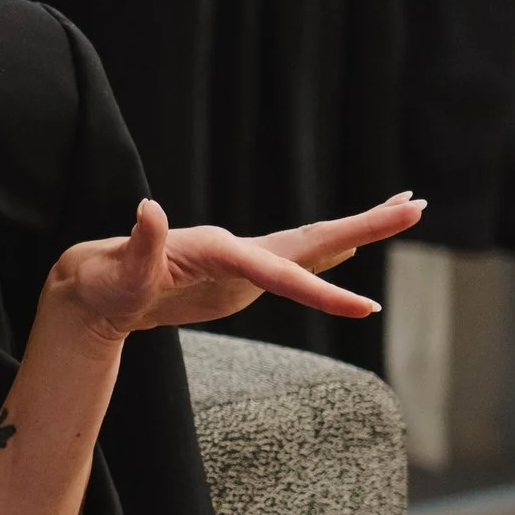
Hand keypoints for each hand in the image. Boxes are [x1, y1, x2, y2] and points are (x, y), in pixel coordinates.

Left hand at [49, 193, 425, 340]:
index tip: (367, 309)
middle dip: (365, 224)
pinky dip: (331, 253)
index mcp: (217, 248)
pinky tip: (355, 245)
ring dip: (359, 228)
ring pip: (311, 244)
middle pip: (311, 237)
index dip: (321, 290)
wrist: (98, 286)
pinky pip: (297, 263)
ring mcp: (245, 260)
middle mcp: (237, 247)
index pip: (278, 269)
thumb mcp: (119, 271)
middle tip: (416, 205)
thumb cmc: (106, 281)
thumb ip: (142, 244)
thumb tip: (149, 207)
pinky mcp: (244, 276)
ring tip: (407, 209)